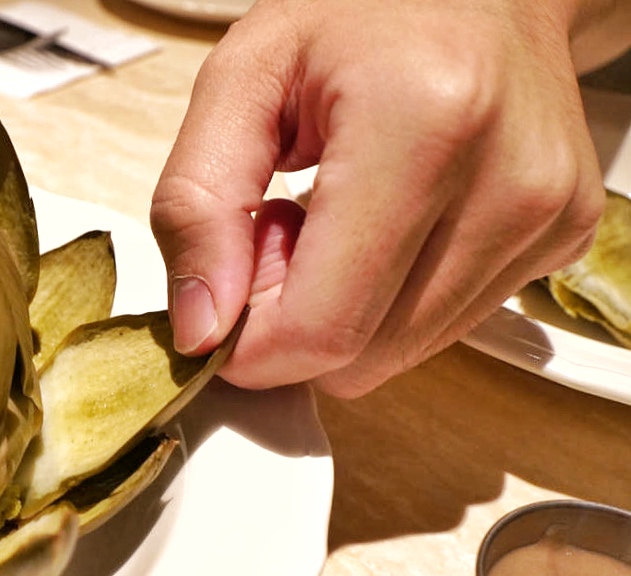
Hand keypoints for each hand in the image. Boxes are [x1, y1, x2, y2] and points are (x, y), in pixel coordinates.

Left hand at [151, 0, 617, 397]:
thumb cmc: (356, 18)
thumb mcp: (242, 78)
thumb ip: (197, 203)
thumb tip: (199, 331)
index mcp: (421, 125)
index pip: (322, 327)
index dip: (249, 343)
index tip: (223, 295)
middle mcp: (507, 183)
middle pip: (359, 357)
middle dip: (292, 319)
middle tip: (281, 229)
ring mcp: (545, 219)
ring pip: (397, 356)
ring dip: (343, 312)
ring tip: (336, 218)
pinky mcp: (561, 241)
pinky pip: (439, 329)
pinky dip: (390, 300)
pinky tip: (385, 227)